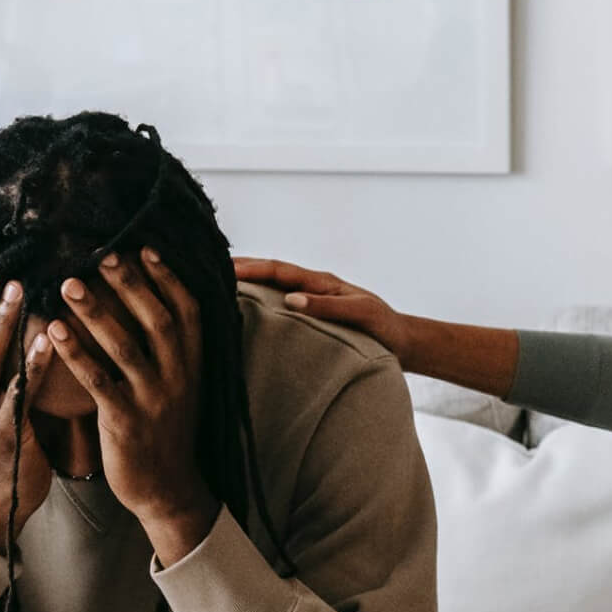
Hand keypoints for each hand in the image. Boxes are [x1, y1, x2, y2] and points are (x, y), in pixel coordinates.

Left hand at [46, 248, 217, 558]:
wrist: (168, 488)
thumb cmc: (166, 428)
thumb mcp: (181, 383)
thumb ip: (171, 345)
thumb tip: (149, 298)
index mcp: (193, 362)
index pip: (186, 309)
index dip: (166, 277)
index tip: (142, 247)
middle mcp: (178, 376)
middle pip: (156, 319)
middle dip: (129, 284)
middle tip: (102, 254)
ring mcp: (153, 399)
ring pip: (126, 346)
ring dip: (97, 311)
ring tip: (68, 282)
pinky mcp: (125, 422)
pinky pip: (99, 381)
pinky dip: (76, 353)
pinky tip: (54, 330)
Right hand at [232, 258, 409, 358]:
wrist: (403, 343)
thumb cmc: (384, 328)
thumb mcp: (360, 314)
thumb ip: (328, 306)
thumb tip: (290, 300)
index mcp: (323, 282)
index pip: (279, 269)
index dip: (251, 268)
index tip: (224, 268)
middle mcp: (314, 287)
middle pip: (271, 272)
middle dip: (241, 268)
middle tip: (208, 268)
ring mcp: (313, 300)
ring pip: (273, 286)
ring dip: (248, 282)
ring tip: (218, 284)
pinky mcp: (313, 316)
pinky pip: (280, 303)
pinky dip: (260, 300)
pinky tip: (245, 309)